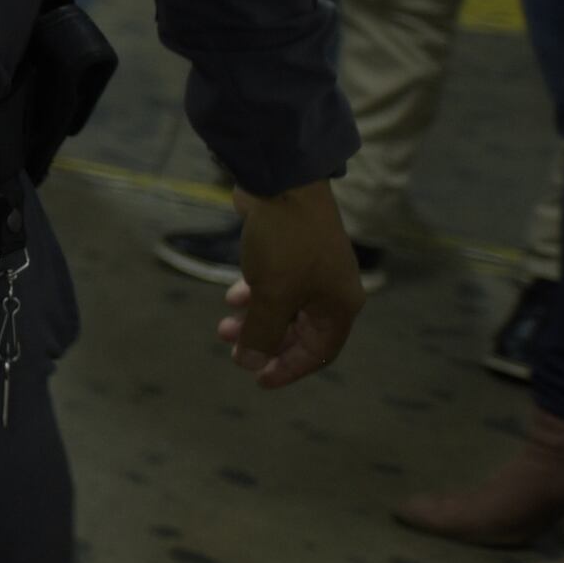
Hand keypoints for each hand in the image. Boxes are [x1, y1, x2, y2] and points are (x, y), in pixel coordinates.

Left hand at [216, 183, 363, 389]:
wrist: (283, 182)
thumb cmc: (285, 244)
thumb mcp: (272, 296)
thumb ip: (261, 333)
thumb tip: (249, 363)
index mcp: (339, 306)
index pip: (319, 353)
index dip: (288, 369)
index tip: (258, 380)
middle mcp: (332, 290)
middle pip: (300, 332)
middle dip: (265, 342)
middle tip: (231, 349)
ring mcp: (313, 269)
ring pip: (284, 308)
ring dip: (255, 319)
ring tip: (223, 326)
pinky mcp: (293, 251)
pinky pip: (276, 285)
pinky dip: (256, 294)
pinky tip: (233, 295)